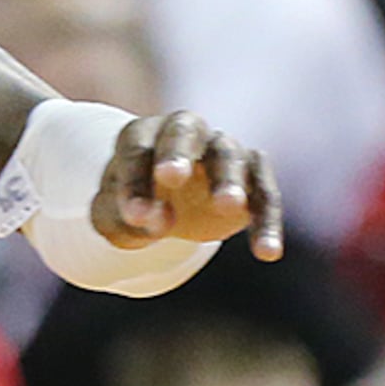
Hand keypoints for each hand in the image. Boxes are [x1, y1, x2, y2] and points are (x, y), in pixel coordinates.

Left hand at [94, 109, 284, 259]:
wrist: (163, 204)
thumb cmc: (133, 204)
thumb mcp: (116, 218)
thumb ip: (130, 219)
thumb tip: (162, 222)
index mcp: (142, 135)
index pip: (136, 152)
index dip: (134, 182)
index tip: (135, 216)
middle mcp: (185, 132)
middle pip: (184, 132)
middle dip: (176, 154)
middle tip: (170, 176)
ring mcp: (223, 149)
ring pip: (230, 158)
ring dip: (228, 181)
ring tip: (228, 207)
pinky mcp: (253, 174)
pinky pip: (264, 195)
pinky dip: (266, 222)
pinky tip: (268, 253)